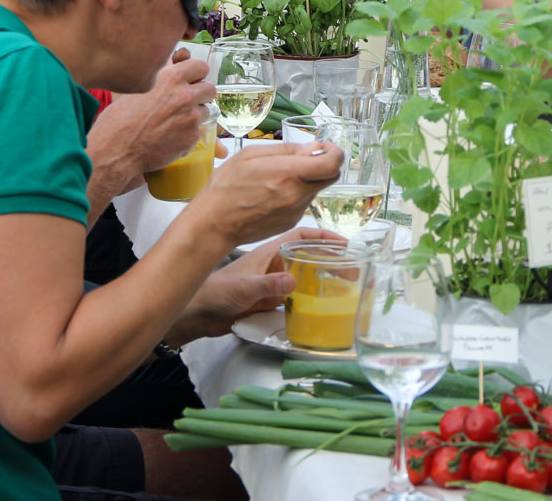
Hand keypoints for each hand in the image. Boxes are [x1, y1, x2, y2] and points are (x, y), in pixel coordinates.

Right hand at [86, 49, 215, 203]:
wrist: (116, 150)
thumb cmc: (119, 120)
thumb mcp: (138, 89)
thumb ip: (161, 81)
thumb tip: (174, 75)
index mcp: (170, 77)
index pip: (201, 66)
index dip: (197, 75)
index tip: (193, 81)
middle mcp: (184, 95)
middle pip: (210, 89)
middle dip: (201, 95)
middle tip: (188, 103)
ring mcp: (191, 117)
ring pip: (206, 111)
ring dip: (195, 116)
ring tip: (173, 123)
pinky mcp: (192, 137)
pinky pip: (198, 132)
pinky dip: (187, 135)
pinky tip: (169, 138)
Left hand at [167, 226, 343, 344]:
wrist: (198, 314)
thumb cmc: (215, 293)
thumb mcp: (242, 288)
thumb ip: (266, 286)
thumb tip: (291, 282)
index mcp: (269, 253)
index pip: (301, 237)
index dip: (323, 237)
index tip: (343, 243)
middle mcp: (274, 264)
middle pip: (309, 256)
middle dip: (331, 260)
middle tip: (353, 270)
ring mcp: (273, 282)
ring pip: (306, 275)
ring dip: (324, 279)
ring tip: (345, 286)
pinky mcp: (271, 299)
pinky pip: (297, 296)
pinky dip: (311, 298)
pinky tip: (323, 305)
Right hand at [192, 140, 342, 247]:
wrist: (214, 223)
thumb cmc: (226, 185)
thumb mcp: (251, 155)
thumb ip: (287, 150)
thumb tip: (314, 148)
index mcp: (288, 173)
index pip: (332, 164)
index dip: (335, 153)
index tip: (325, 148)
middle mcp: (297, 194)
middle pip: (330, 177)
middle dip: (325, 165)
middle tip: (307, 159)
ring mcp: (295, 211)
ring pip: (316, 189)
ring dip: (308, 180)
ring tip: (280, 177)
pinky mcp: (291, 223)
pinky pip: (303, 203)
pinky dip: (297, 194)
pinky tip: (274, 193)